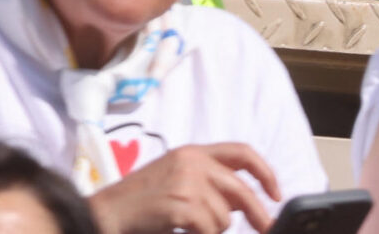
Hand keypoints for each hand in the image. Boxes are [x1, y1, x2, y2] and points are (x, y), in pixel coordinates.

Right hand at [87, 143, 279, 233]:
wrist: (103, 215)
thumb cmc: (137, 204)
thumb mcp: (174, 180)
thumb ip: (207, 183)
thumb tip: (243, 203)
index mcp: (192, 152)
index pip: (242, 152)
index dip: (264, 171)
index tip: (276, 192)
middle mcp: (193, 162)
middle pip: (242, 189)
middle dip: (258, 212)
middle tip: (267, 227)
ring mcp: (188, 182)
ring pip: (225, 216)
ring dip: (211, 229)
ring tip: (187, 228)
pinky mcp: (182, 204)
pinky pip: (209, 229)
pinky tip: (179, 231)